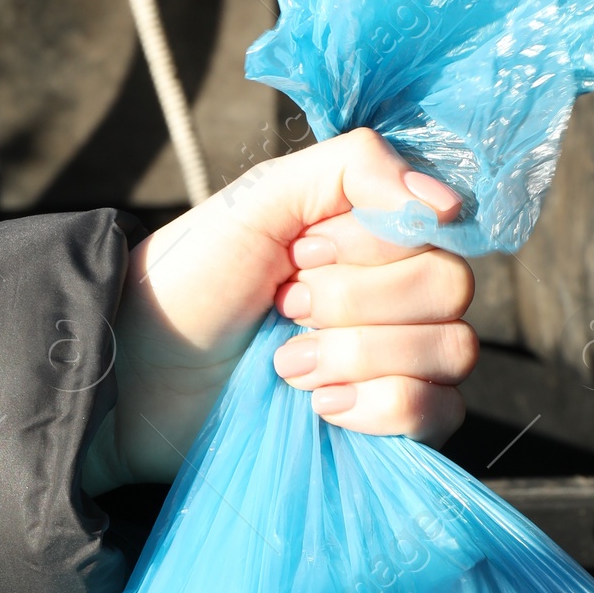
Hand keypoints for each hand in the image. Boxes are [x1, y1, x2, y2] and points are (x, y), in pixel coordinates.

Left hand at [83, 129, 477, 490]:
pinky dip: (383, 408)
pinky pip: (441, 413)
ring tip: (288, 365)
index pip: (438, 227)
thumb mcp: (260, 200)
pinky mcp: (393, 424)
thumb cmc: (191, 282)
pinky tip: (322, 407)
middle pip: (450, 287)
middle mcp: (401, 291)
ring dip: (360, 355)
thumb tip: (450, 203)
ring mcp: (402, 360)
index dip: (370, 245)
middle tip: (284, 310)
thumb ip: (354, 168)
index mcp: (375, 232)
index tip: (299, 254)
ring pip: (453, 351)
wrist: (141, 377)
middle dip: (356, 302)